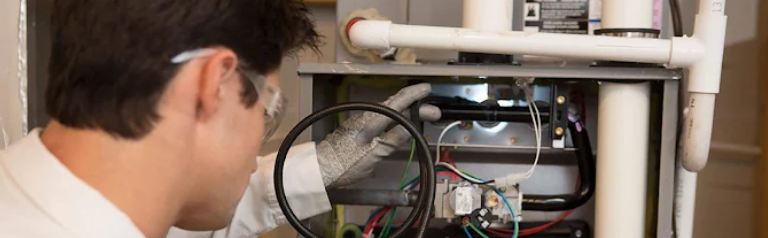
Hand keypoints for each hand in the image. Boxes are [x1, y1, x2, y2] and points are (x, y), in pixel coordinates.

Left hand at [316, 83, 439, 187]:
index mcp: (372, 120)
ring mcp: (360, 122)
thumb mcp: (375, 154)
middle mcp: (366, 116)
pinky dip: (394, 119)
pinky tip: (398, 126)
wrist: (319, 169)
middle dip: (414, 106)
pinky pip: (380, 119)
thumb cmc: (346, 163)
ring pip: (387, 112)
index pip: (397, 102)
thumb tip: (411, 125)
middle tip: (432, 112)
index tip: (427, 89)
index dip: (414, 94)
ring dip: (405, 112)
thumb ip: (394, 139)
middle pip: (393, 106)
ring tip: (419, 116)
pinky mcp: (356, 130)